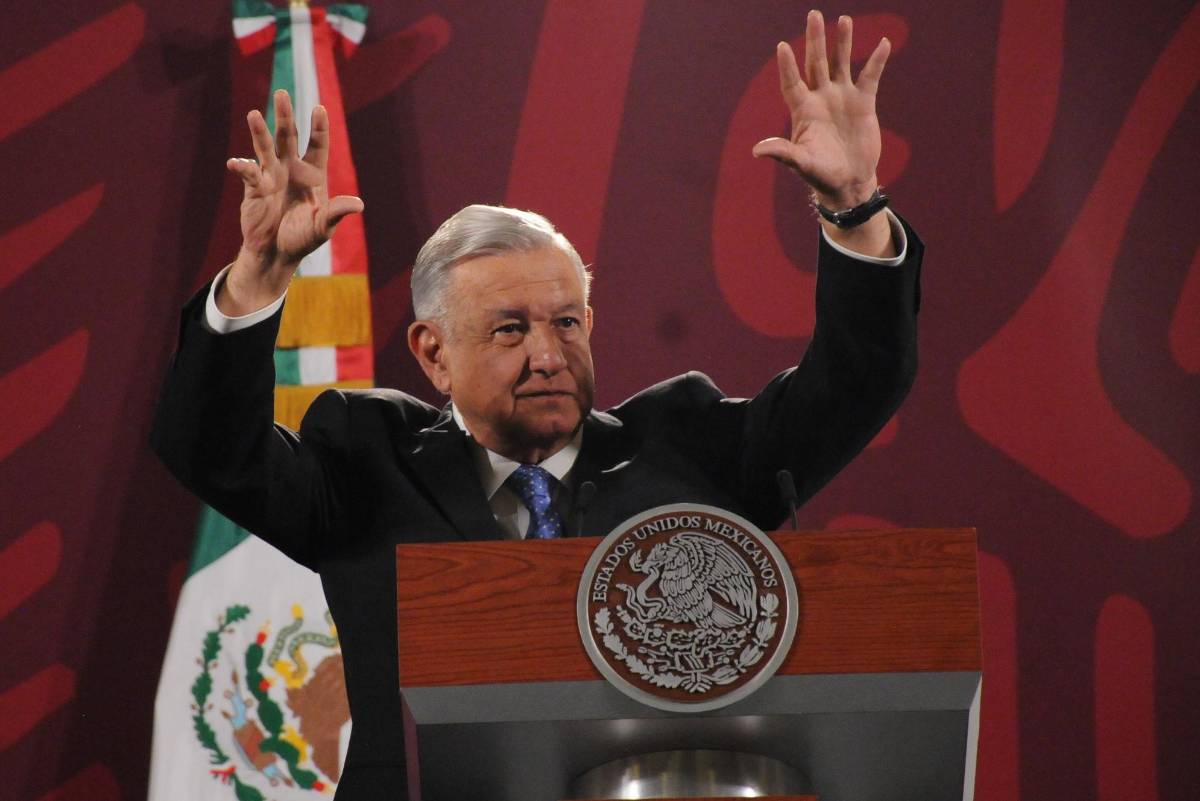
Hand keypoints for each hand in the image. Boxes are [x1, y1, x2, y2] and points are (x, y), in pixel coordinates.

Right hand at [219, 90, 363, 314]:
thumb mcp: (324, 227)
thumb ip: (337, 213)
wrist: (276, 254)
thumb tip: (359, 205)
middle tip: (282, 93)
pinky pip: (248, 173)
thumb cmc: (303, 238)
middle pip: (288, 137)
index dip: (319, 127)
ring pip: (265, 148)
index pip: (318, 145)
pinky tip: (237, 164)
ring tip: (254, 115)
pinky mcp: (254, 188)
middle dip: (285, 116)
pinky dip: (243, 167)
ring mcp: (271, 176)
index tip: (319, 108)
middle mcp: (291, 169)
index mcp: (313, 174)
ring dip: (260, 132)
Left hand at [753, 11, 888, 209]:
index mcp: (804, 111)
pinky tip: (883, 43)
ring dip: (843, 42)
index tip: (782, 46)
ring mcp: (842, 98)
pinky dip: (877, 60)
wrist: (849, 182)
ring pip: (841, 63)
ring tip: (843, 19)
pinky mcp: (863, 102)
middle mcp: (821, 99)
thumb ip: (783, 153)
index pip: (792, 82)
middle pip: (816, 63)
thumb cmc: (820, 175)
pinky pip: (870, 76)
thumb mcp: (801, 164)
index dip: (787, 66)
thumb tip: (757, 151)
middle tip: (814, 15)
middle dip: (815, 40)